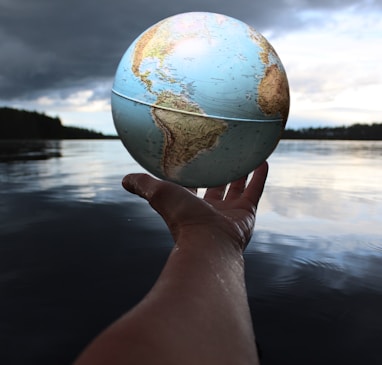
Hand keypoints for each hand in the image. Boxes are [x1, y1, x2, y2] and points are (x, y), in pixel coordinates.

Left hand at [122, 161, 267, 250]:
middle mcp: (210, 210)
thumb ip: (142, 185)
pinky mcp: (247, 214)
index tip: (194, 159)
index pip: (191, 187)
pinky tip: (262, 161)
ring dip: (241, 173)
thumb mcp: (159, 193)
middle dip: (218, 173)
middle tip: (222, 156)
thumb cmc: (182, 218)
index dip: (191, 174)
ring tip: (245, 156)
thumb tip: (124, 179)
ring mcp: (229, 213)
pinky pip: (255, 191)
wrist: (209, 242)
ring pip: (237, 188)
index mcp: (190, 206)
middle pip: (216, 187)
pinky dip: (259, 177)